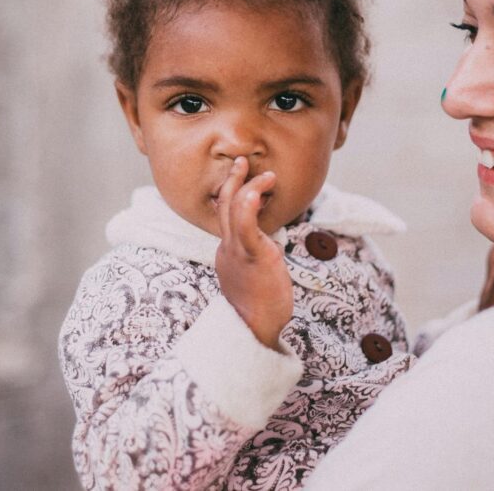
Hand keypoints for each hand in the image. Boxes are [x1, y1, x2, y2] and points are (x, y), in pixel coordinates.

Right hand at [214, 157, 293, 348]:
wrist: (253, 331)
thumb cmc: (259, 309)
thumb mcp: (254, 276)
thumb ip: (257, 257)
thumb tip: (270, 246)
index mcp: (227, 252)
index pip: (228, 217)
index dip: (236, 195)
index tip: (246, 181)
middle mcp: (227, 247)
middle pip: (224, 205)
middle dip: (233, 180)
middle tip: (241, 162)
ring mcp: (237, 250)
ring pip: (233, 209)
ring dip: (248, 185)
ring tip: (266, 174)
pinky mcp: (252, 255)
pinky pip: (246, 224)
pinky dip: (250, 203)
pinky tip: (258, 189)